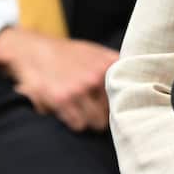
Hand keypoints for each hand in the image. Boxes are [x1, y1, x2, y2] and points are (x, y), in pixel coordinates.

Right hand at [0, 27, 117, 130]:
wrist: (33, 49)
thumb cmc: (67, 54)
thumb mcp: (95, 52)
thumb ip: (116, 67)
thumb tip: (140, 82)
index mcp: (109, 64)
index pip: (127, 96)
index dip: (121, 104)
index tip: (118, 109)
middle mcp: (97, 75)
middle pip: (113, 112)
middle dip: (105, 115)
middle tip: (96, 112)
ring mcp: (79, 88)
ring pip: (96, 121)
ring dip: (90, 121)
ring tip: (82, 112)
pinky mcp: (61, 99)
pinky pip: (78, 124)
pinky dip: (74, 122)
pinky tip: (69, 112)